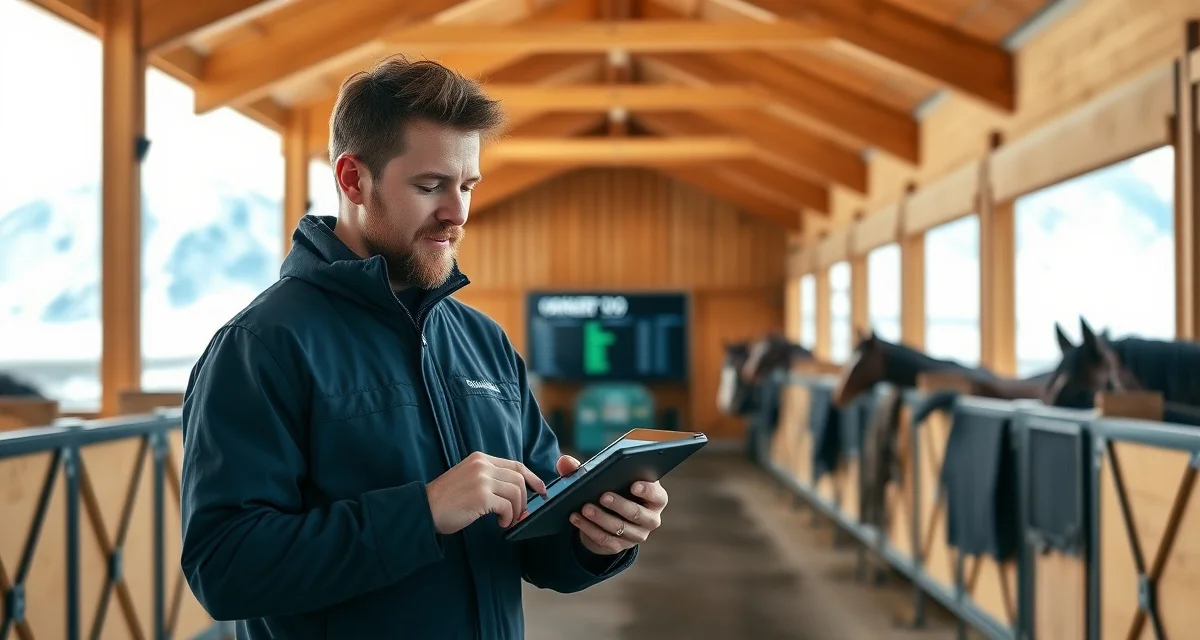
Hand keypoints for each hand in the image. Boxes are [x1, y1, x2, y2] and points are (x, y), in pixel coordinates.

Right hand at [426, 451, 547, 534]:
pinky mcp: (481, 496)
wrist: (423, 509)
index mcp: (480, 459)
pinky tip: (501, 523)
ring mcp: (482, 479)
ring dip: (517, 510)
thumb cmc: (445, 500)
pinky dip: (509, 517)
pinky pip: (507, 506)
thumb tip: (515, 493)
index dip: (532, 478)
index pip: (516, 464)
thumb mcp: (468, 479)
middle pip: (519, 478)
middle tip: (521, 514)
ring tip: (508, 520)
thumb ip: (489, 479)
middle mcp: (482, 465)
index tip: (540, 490)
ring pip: (516, 492)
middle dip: (525, 499)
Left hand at [555, 455, 668, 555]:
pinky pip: (605, 540)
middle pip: (638, 514)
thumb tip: (565, 461)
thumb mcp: (603, 478)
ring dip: (601, 518)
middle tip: (602, 496)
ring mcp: (636, 535)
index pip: (658, 496)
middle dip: (620, 505)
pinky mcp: (620, 546)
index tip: (633, 485)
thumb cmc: (611, 490)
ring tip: (585, 507)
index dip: (648, 491)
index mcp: (653, 497)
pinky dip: (589, 529)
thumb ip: (585, 468)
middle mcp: (650, 518)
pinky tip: (576, 518)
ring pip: (620, 528)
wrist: (606, 517)